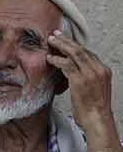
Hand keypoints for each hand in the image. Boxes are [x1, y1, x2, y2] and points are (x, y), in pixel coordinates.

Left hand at [47, 30, 121, 151]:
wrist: (97, 119)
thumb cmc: (94, 105)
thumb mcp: (95, 86)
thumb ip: (87, 74)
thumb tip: (73, 67)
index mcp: (103, 70)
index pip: (87, 52)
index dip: (74, 45)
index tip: (65, 40)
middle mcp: (98, 69)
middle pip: (81, 49)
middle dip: (67, 40)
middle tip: (56, 34)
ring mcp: (90, 74)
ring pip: (74, 52)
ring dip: (61, 45)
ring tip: (51, 40)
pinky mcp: (80, 80)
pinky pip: (67, 64)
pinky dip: (57, 60)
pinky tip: (50, 58)